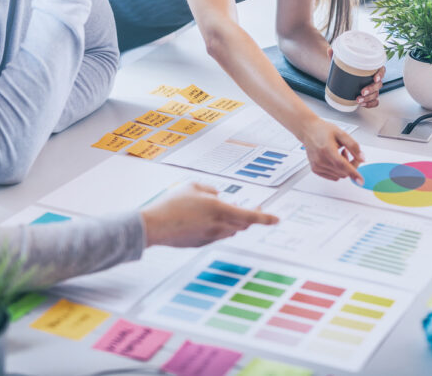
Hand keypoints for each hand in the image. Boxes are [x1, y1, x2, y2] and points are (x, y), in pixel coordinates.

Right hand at [141, 183, 277, 246]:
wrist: (154, 226)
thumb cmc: (172, 204)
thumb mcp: (193, 187)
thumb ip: (210, 190)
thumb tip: (219, 196)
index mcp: (219, 209)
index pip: (249, 216)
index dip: (265, 218)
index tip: (277, 219)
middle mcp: (218, 226)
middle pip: (243, 224)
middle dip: (249, 217)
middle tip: (253, 210)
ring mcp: (210, 237)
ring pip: (230, 230)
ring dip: (233, 222)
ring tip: (223, 211)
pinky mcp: (201, 244)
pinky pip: (217, 235)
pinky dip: (218, 227)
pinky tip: (206, 220)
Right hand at [300, 117, 363, 181]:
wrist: (308, 131)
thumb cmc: (323, 130)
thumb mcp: (341, 133)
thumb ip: (353, 146)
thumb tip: (361, 158)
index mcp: (327, 150)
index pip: (342, 165)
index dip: (353, 173)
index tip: (360, 181)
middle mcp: (321, 160)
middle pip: (343, 172)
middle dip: (351, 165)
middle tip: (349, 153)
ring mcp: (317, 166)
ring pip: (339, 176)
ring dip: (344, 168)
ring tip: (339, 154)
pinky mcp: (315, 169)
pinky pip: (333, 176)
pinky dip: (337, 171)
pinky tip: (334, 160)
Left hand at [326, 47, 382, 107]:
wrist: (344, 78)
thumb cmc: (346, 69)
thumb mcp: (341, 62)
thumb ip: (336, 56)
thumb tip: (330, 49)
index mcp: (372, 68)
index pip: (381, 70)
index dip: (380, 74)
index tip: (375, 78)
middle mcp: (374, 79)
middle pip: (379, 84)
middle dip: (371, 89)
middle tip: (362, 92)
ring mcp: (373, 89)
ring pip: (376, 94)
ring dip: (368, 98)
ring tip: (358, 100)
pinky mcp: (370, 97)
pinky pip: (375, 102)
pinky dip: (370, 104)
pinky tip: (362, 105)